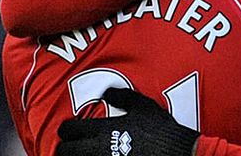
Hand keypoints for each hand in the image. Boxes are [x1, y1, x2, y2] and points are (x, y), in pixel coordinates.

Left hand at [56, 87, 199, 155]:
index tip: (70, 130)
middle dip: (65, 148)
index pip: (68, 130)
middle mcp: (97, 149)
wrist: (175, 153)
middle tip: (72, 146)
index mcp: (102, 130)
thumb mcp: (142, 106)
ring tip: (84, 155)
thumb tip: (106, 92)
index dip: (66, 130)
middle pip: (65, 152)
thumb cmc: (159, 129)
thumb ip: (121, 97)